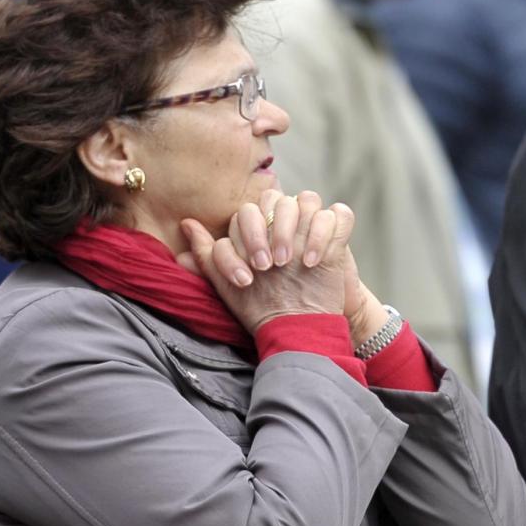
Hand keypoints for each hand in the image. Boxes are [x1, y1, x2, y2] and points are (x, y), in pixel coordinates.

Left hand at [181, 197, 355, 334]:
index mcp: (257, 229)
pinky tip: (313, 261)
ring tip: (289, 263)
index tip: (246, 277)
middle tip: (267, 266)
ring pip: (307, 198)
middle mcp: (283, 223)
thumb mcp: (227, 285)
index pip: (246, 213)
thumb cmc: (261, 305)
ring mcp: (311, 227)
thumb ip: (206, 255)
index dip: (244, 239)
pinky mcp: (338, 237)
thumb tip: (186, 224)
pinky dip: (325, 232)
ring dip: (293, 229)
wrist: (302, 326)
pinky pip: (338, 214)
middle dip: (268, 231)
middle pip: (274, 199)